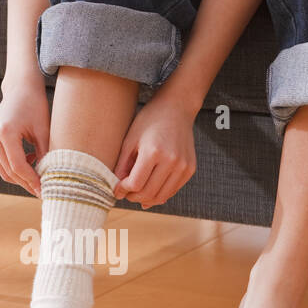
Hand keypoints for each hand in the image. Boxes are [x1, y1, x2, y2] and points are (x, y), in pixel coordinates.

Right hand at [0, 80, 49, 196]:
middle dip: (27, 183)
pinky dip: (14, 168)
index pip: (18, 166)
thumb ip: (45, 155)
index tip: (45, 190)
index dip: (32, 180)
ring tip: (39, 175)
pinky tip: (29, 160)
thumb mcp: (44, 131)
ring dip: (21, 178)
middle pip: (9, 172)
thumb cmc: (35, 107)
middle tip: (43, 190)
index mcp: (5, 132)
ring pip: (4, 172)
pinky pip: (1, 164)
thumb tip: (48, 180)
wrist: (20, 90)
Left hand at [113, 93, 197, 208]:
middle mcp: (171, 161)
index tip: (117, 189)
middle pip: (148, 193)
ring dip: (146, 199)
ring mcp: (183, 166)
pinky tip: (150, 190)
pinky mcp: (190, 169)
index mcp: (153, 152)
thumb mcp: (130, 140)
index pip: (135, 184)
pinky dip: (160, 194)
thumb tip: (117, 189)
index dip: (123, 190)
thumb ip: (122, 165)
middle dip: (133, 197)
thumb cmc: (149, 121)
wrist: (177, 108)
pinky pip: (172, 190)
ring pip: (161, 196)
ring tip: (136, 194)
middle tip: (125, 193)